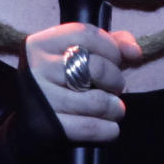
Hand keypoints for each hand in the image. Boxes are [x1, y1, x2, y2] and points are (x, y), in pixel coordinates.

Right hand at [24, 23, 141, 143]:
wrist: (28, 122)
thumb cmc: (61, 81)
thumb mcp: (78, 54)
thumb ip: (110, 43)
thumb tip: (134, 52)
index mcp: (42, 44)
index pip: (87, 35)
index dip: (111, 48)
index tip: (115, 61)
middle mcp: (38, 68)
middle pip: (96, 67)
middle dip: (116, 80)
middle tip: (115, 88)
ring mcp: (41, 98)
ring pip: (97, 101)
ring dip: (115, 108)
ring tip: (114, 109)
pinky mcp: (47, 127)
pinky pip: (90, 127)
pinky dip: (108, 129)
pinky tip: (109, 127)